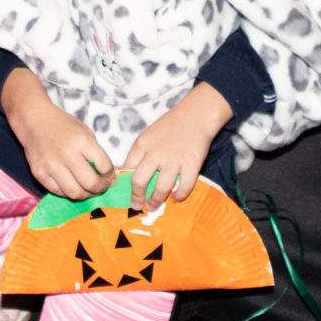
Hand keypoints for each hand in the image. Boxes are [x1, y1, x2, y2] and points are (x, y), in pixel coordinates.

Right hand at [1, 67, 115, 201]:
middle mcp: (67, 154)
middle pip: (90, 183)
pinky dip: (68, 193)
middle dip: (100, 189)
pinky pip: (58, 192)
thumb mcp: (85, 132)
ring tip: (88, 190)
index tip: (110, 178)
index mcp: (82, 141)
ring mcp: (51, 166)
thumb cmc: (62, 125)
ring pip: (75, 193)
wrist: (34, 121)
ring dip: (85, 195)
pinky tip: (72, 186)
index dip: (110, 176)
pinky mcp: (39, 174)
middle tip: (101, 187)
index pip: (104, 166)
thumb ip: (97, 154)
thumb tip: (110, 176)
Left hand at [121, 84, 232, 207]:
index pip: (127, 169)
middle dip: (137, 198)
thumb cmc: (170, 126)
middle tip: (137, 206)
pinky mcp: (192, 164)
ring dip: (156, 200)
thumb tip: (129, 175)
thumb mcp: (148, 135)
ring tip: (154, 206)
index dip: (124, 184)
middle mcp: (156, 153)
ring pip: (161, 188)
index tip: (126, 193)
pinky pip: (184, 187)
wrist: (196, 114)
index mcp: (142, 145)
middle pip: (139, 181)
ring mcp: (174, 160)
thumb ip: (139, 153)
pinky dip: (179, 196)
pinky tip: (175, 198)